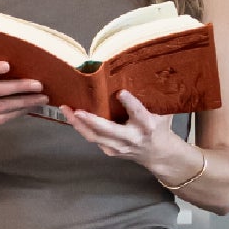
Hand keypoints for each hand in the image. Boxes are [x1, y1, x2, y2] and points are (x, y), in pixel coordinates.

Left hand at [64, 91, 199, 183]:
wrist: (157, 154)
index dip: (130, 103)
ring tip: (66, 109)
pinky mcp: (109, 151)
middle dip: (92, 121)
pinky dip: (81, 127)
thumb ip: (153, 98)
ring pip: (94, 136)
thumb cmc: (159, 127)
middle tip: (78, 110)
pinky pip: (93, 138)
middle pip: (108, 130)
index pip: (138, 114)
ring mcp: (118, 147)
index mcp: (147, 125)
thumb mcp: (162, 112)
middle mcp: (131, 138)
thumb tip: (143, 74)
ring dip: (78, 124)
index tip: (121, 93)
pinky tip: (71, 116)